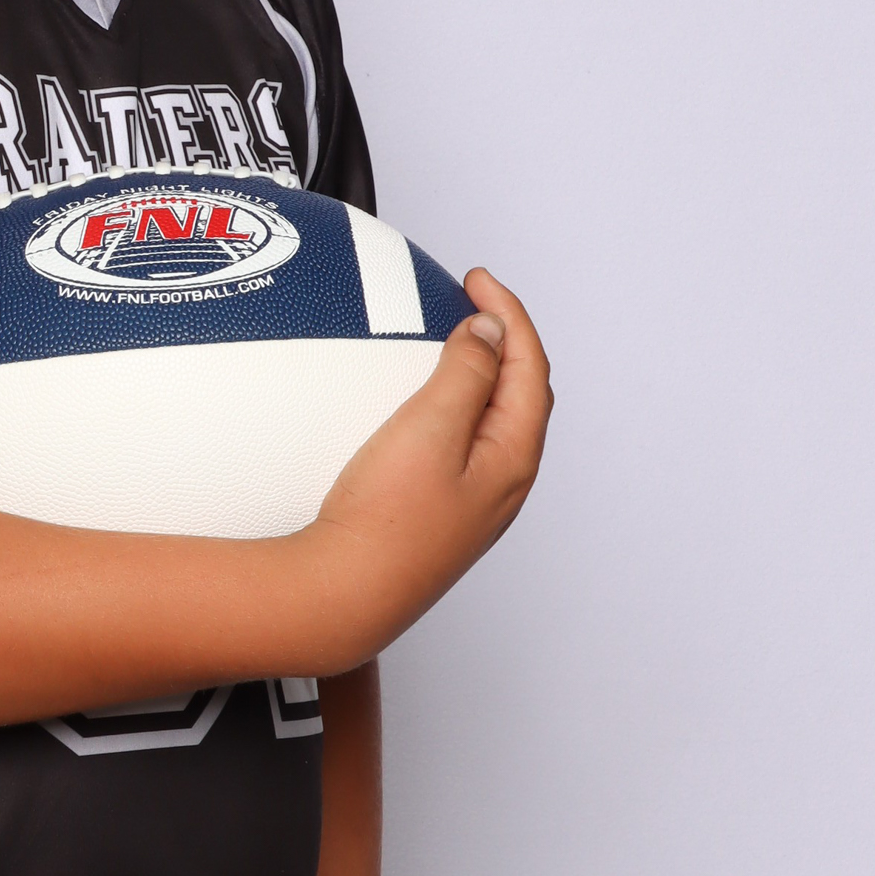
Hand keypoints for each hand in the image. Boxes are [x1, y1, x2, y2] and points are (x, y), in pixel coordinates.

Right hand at [306, 268, 551, 662]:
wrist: (345, 594)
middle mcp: (503, 483)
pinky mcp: (441, 513)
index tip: (477, 281)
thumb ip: (466, 373)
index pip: (529, 368)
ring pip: (494, 420)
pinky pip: (463, 443)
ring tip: (452, 342)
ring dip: (482, 373)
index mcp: (513, 457)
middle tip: (472, 302)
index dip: (510, 314)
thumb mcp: (429, 429)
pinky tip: (422, 405)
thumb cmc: (385, 522)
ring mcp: (474, 501)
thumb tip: (492, 333)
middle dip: (505, 340)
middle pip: (521, 393)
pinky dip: (456, 405)